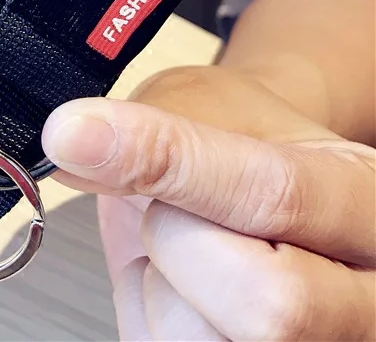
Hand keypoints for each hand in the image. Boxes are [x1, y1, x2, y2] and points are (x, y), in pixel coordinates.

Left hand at [41, 67, 375, 340]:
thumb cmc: (244, 139)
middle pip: (268, 306)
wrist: (254, 182)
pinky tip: (179, 283)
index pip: (276, 195)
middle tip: (169, 205)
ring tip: (185, 244)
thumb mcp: (208, 104)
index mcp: (363, 198)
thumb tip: (75, 143)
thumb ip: (157, 126)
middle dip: (177, 241)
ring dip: (158, 281)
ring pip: (202, 341)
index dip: (167, 162)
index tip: (79, 135)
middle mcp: (364, 294)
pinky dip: (148, 312)